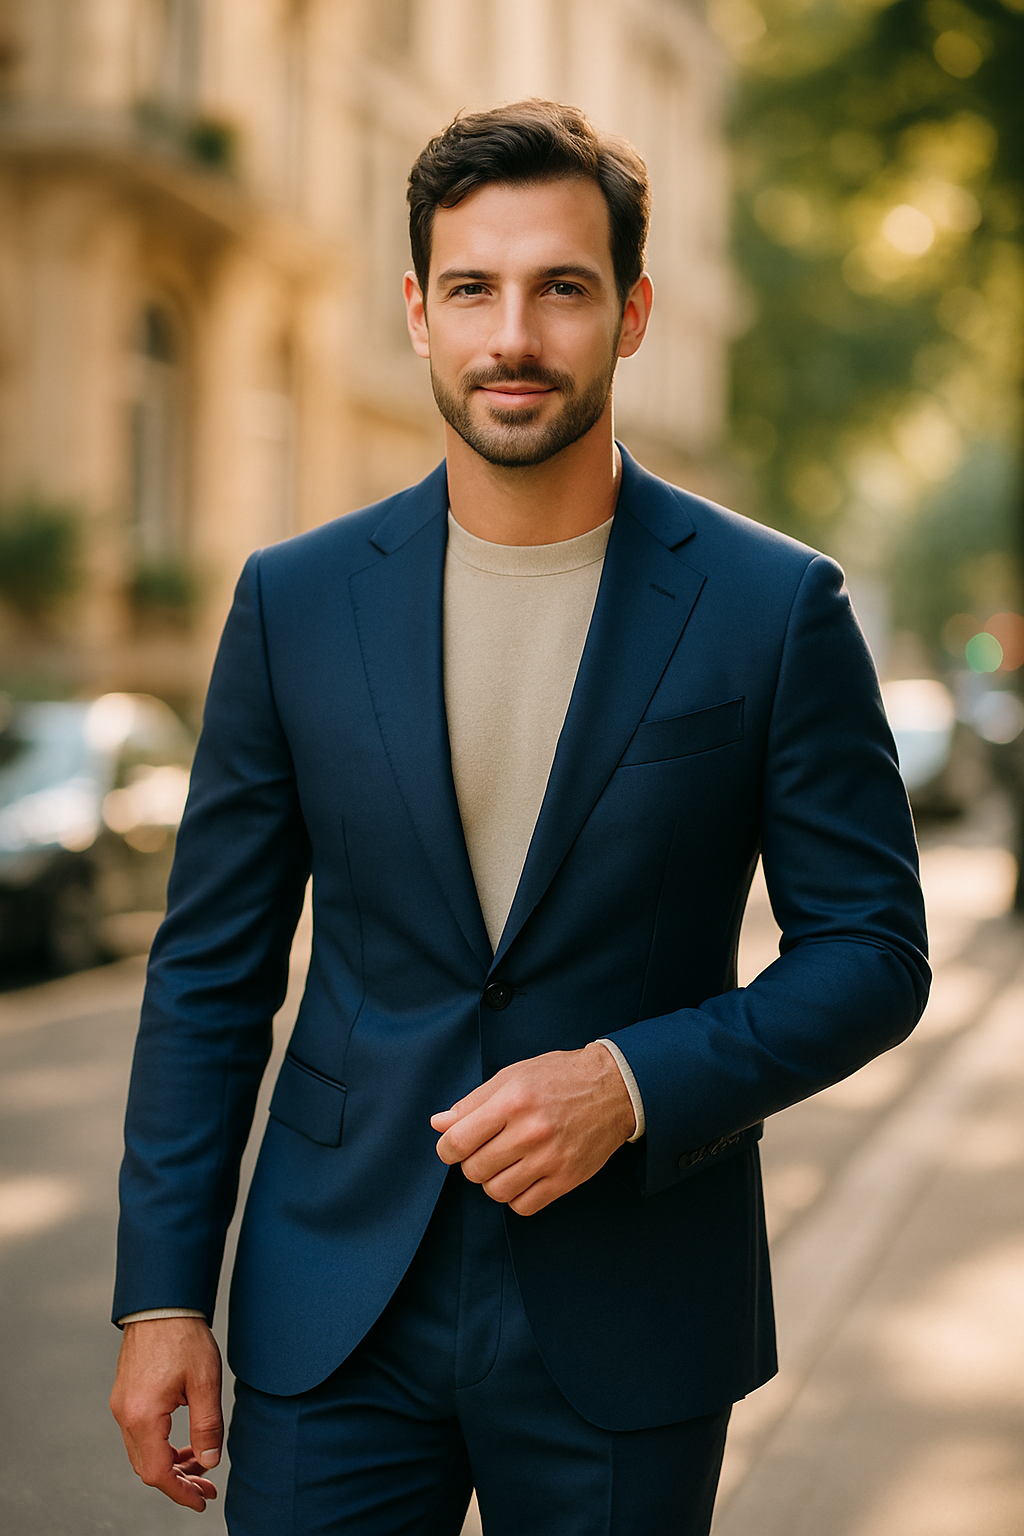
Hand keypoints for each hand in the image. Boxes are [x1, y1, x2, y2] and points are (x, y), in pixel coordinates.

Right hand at [110, 1316, 222, 1512]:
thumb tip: (209, 1461)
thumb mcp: (205, 1382)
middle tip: (207, 1486)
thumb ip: (207, 1426)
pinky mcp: (126, 1395)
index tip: (202, 1501)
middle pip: (147, 1468)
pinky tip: (183, 1442)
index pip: (158, 1473)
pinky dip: (161, 1446)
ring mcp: (122, 1405)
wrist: (161, 1303)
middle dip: (178, 1481)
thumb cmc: (184, 1337)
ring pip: (142, 1452)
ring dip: (170, 1464)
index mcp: (143, 1416)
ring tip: (200, 1464)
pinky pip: (140, 1434)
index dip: (181, 1492)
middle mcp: (125, 1414)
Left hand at [430, 1043, 634, 1215]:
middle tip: (486, 1149)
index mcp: (513, 1101)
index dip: (447, 1148)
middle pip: (474, 1170)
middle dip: (472, 1162)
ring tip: (505, 1162)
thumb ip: (473, 1102)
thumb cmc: (558, 1077)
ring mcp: (551, 1158)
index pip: (458, 1141)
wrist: (614, 1089)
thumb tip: (439, 1124)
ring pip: (496, 1191)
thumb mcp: (512, 1076)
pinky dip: (516, 1196)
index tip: (453, 1146)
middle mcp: (531, 1131)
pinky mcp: (567, 1178)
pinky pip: (524, 1206)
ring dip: (493, 1180)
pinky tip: (523, 1176)